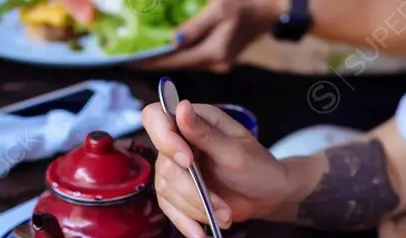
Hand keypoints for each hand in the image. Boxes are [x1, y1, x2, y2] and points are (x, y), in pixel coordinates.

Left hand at [135, 0, 284, 71]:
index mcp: (214, 53)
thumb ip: (195, 27)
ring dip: (168, 59)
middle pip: (179, 64)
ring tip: (146, 55)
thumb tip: (172, 41)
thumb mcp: (220, 9)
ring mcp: (221, 62)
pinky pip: (197, 58)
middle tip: (132, 58)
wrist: (275, 8)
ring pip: (188, 62)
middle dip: (156, 62)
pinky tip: (170, 50)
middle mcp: (216, 63)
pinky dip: (182, 54)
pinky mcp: (223, 56)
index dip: (151, 62)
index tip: (129, 62)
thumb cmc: (248, 2)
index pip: (175, 61)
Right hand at [142, 100, 291, 237]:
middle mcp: (178, 141)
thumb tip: (180, 106)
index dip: (163, 137)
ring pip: (167, 190)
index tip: (186, 160)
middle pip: (164, 164)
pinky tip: (199, 235)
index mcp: (193, 120)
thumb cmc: (258, 167)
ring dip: (196, 209)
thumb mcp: (236, 151)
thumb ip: (206, 133)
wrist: (267, 197)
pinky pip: (169, 209)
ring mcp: (175, 169)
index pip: (155, 117)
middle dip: (193, 191)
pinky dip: (185, 223)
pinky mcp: (177, 194)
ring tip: (225, 217)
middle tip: (221, 207)